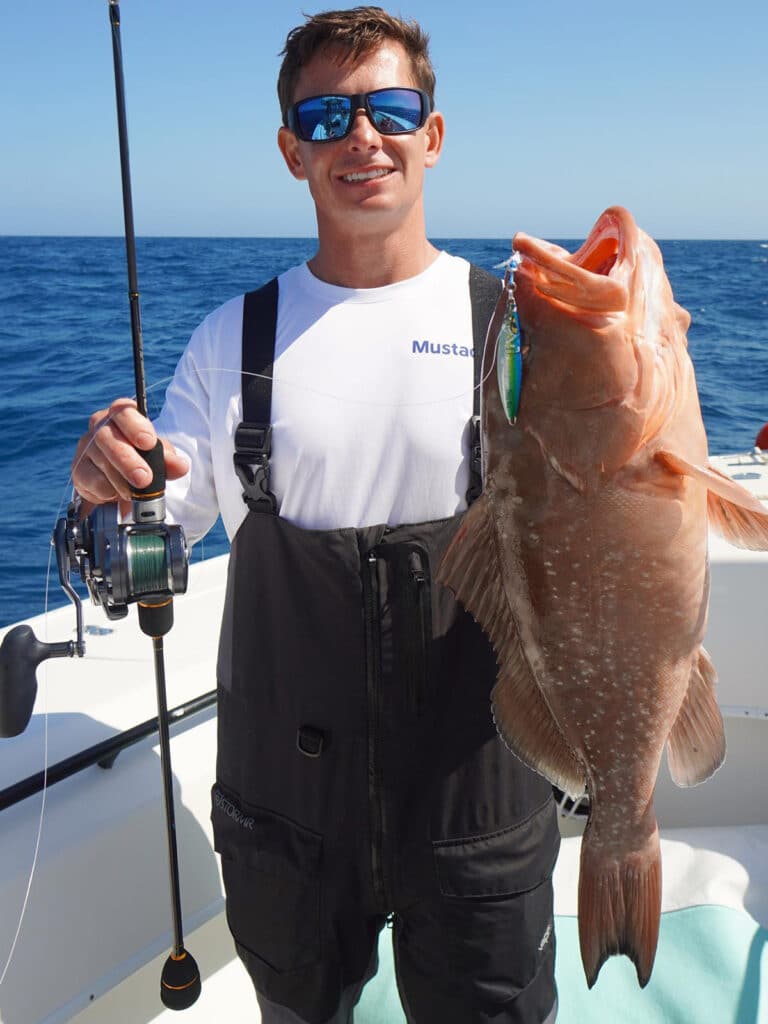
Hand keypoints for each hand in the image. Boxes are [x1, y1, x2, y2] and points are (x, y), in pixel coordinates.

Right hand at [71, 398, 188, 512]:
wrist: (120, 481)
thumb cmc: (142, 460)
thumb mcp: (159, 458)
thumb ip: (169, 460)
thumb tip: (180, 466)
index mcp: (122, 416)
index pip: (124, 411)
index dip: (135, 425)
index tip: (148, 442)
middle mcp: (100, 427)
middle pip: (106, 436)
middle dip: (127, 459)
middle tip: (144, 479)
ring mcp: (86, 447)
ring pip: (100, 461)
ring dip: (120, 481)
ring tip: (134, 493)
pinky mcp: (78, 469)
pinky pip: (90, 479)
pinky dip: (107, 491)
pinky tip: (116, 494)